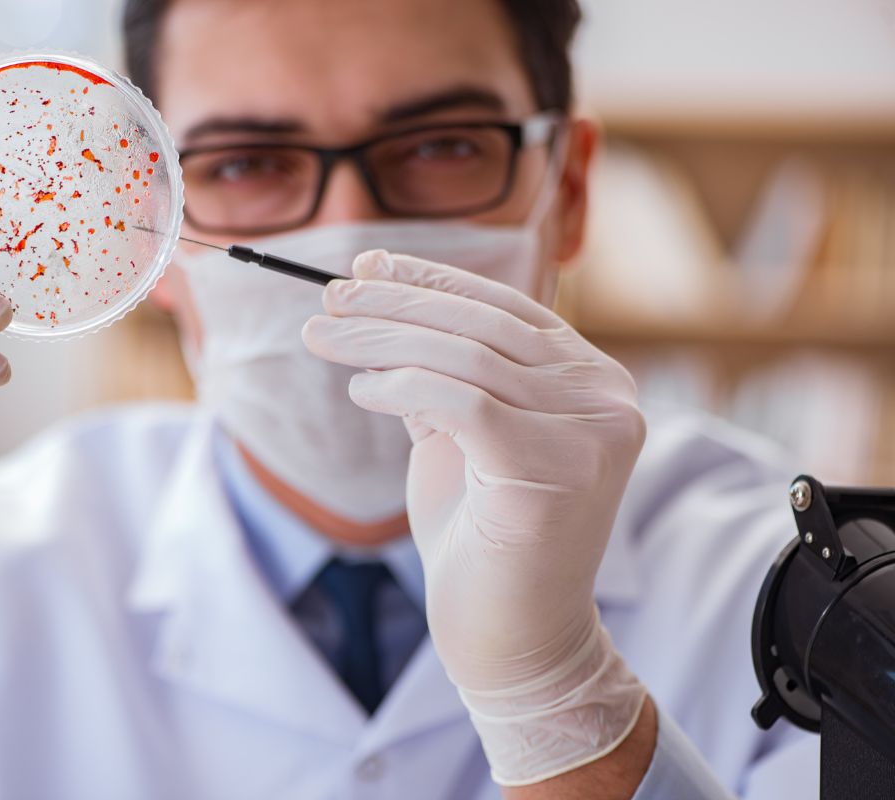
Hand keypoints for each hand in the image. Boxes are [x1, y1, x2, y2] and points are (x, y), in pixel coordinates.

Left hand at [303, 249, 647, 783]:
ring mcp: (592, 434)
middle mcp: (607, 399)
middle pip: (484, 326)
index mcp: (592, 381)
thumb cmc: (483, 540)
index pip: (506, 308)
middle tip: (326, 298)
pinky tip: (360, 389)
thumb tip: (380, 301)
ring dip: (381, 340)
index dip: (431, 280)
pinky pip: (462, 402)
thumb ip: (446, 373)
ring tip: (321, 338)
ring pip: (468, 358)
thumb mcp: (462, 436)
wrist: (511, 641)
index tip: (366, 266)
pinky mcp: (556, 470)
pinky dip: (401, 386)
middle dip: (395, 305)